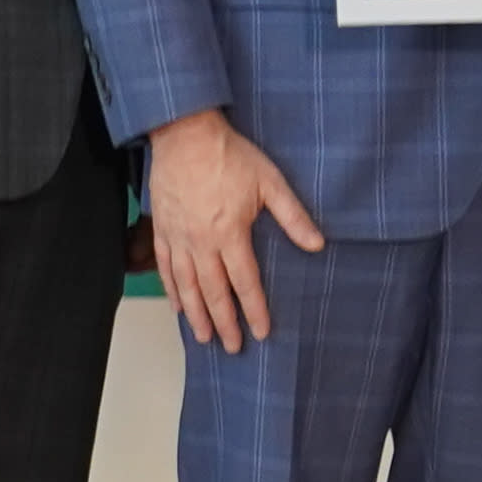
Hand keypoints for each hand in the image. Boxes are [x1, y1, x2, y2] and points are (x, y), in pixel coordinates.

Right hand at [145, 110, 318, 351]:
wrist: (185, 134)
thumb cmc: (228, 155)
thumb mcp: (270, 182)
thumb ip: (293, 216)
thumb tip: (317, 244)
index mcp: (230, 233)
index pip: (245, 282)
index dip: (254, 309)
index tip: (261, 332)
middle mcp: (202, 242)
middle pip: (214, 292)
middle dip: (225, 322)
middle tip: (232, 347)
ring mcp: (179, 238)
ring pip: (187, 286)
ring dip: (196, 315)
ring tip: (204, 337)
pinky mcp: (163, 229)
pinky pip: (166, 268)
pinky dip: (172, 291)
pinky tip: (177, 307)